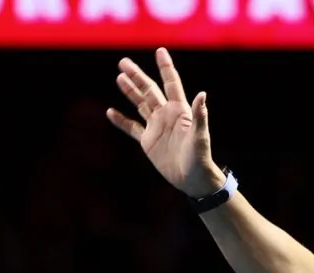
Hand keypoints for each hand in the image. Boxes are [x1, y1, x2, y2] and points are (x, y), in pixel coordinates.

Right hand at [106, 47, 224, 197]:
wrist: (193, 180)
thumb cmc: (200, 158)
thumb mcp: (200, 136)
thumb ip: (200, 116)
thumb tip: (202, 94)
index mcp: (180, 111)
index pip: (171, 84)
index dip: (166, 67)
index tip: (160, 51)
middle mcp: (167, 115)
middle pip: (149, 90)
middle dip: (137, 76)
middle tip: (123, 61)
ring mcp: (156, 127)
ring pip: (140, 104)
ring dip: (130, 91)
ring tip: (120, 77)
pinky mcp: (148, 141)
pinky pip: (132, 127)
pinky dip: (121, 121)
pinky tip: (110, 112)